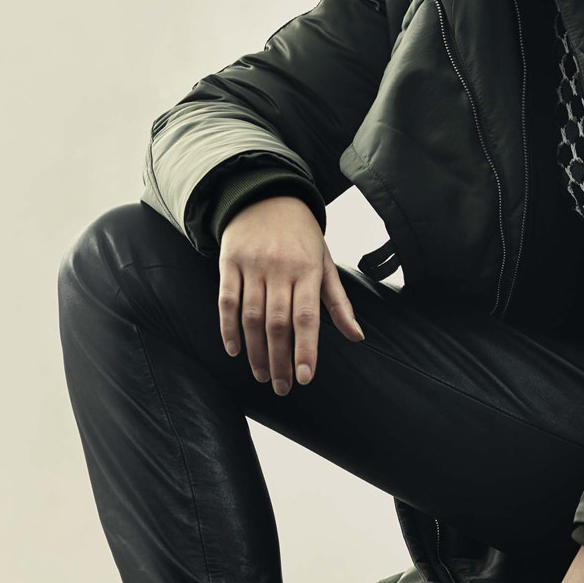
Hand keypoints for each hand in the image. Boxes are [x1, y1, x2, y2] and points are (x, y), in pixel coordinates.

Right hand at [217, 194, 364, 393]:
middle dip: (280, 359)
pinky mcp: (229, 263)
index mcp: (308, 270)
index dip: (306, 349)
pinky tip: (234, 350)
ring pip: (251, 316)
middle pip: (278, 323)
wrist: (266, 195)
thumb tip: (357, 337)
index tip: (304, 378)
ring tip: (262, 375)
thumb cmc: (302, 236)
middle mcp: (280, 269)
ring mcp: (252, 266)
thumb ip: (339, 302)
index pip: (307, 317)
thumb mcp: (325, 263)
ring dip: (255, 350)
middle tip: (281, 387)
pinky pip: (226, 301)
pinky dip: (228, 328)